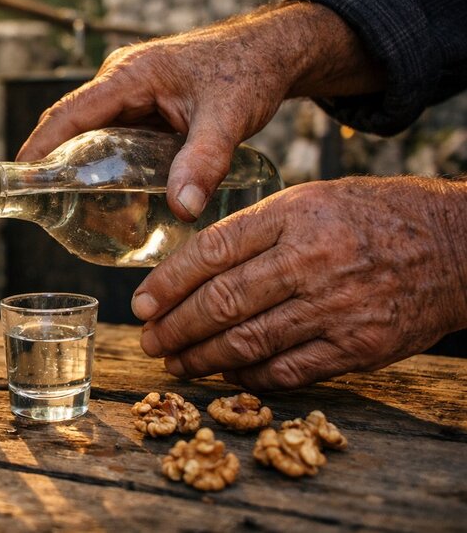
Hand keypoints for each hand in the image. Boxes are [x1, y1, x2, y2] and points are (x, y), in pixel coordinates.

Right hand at [16, 2, 382, 221]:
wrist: (273, 52)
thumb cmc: (249, 72)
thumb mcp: (228, 119)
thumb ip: (204, 163)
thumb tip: (183, 208)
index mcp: (129, 75)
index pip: (69, 114)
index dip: (39, 147)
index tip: (20, 179)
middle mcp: (121, 80)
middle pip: (72, 125)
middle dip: (54, 163)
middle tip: (43, 206)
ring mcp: (131, 92)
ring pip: (92, 132)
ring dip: (80, 165)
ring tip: (71, 208)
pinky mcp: (144, 104)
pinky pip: (113, 135)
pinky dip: (106, 162)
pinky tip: (111, 193)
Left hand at [133, 176, 466, 389]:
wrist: (457, 245)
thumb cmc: (373, 216)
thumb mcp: (310, 200)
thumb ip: (254, 230)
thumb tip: (191, 268)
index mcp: (293, 215)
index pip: (211, 251)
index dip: (168, 283)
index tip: (141, 303)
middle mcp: (311, 260)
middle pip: (222, 302)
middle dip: (175, 327)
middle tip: (148, 340)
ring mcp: (336, 307)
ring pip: (248, 341)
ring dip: (202, 358)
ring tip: (176, 362)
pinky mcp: (358, 346)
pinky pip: (288, 370)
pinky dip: (249, 376)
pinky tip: (227, 374)